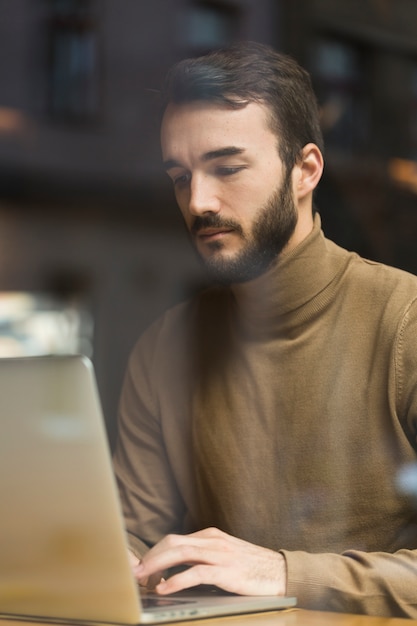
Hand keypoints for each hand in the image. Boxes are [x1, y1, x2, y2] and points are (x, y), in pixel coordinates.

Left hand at [133, 527, 286, 595]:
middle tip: (135, 573)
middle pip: (172, 542)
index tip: (142, 567)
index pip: (174, 539)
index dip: (154, 553)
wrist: (282, 572)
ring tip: (143, 578)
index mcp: (211, 536)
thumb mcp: (226, 555)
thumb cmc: (253, 567)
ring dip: (157, 565)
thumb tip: (176, 570)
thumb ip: (204, 557)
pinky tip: (165, 588)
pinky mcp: (227, 571)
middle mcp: (213, 540)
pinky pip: (195, 572)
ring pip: (179, 552)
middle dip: (150, 557)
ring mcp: (220, 554)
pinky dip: (176, 580)